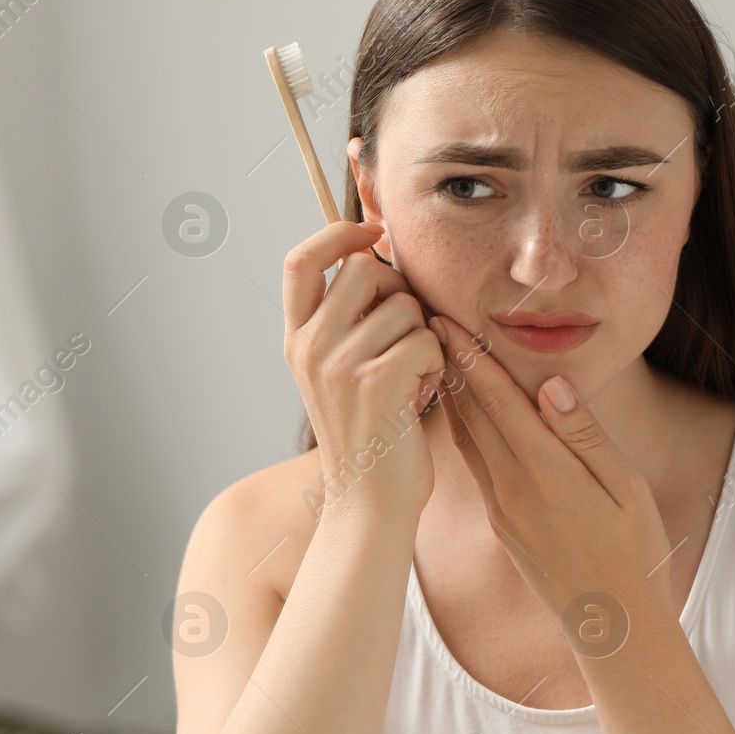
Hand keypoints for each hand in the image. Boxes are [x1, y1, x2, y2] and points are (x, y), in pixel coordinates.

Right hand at [282, 221, 445, 520]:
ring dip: (423, 338)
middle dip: (399, 291)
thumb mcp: (340, 371)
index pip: (300, 260)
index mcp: (297, 340)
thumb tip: (376, 253)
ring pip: (405, 306)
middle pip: (364, 268)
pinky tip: (422, 395)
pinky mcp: (378, 383)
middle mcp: (310, 347)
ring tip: (411, 378)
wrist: (370, 503)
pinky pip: (426, 340)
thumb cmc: (369, 434)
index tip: (369, 230)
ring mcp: (340, 365)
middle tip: (405, 335)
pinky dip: (437, 365)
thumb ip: (347, 319)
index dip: (336, 232)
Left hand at [429, 313, 677, 645]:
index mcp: (546, 473)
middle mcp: (512, 489)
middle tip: (426, 320)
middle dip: (450, 365)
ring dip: (450, 396)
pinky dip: (462, 431)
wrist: (614, 628)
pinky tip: (458, 414)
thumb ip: (586, 436)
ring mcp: (501, 509)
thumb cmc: (635, 554)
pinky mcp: (500, 525)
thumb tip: (550, 386)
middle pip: (472, 414)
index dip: (470, 358)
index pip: (498, 402)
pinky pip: (474, 466)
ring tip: (433, 355)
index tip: (446, 321)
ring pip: (466, 440)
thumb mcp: (627, 489)